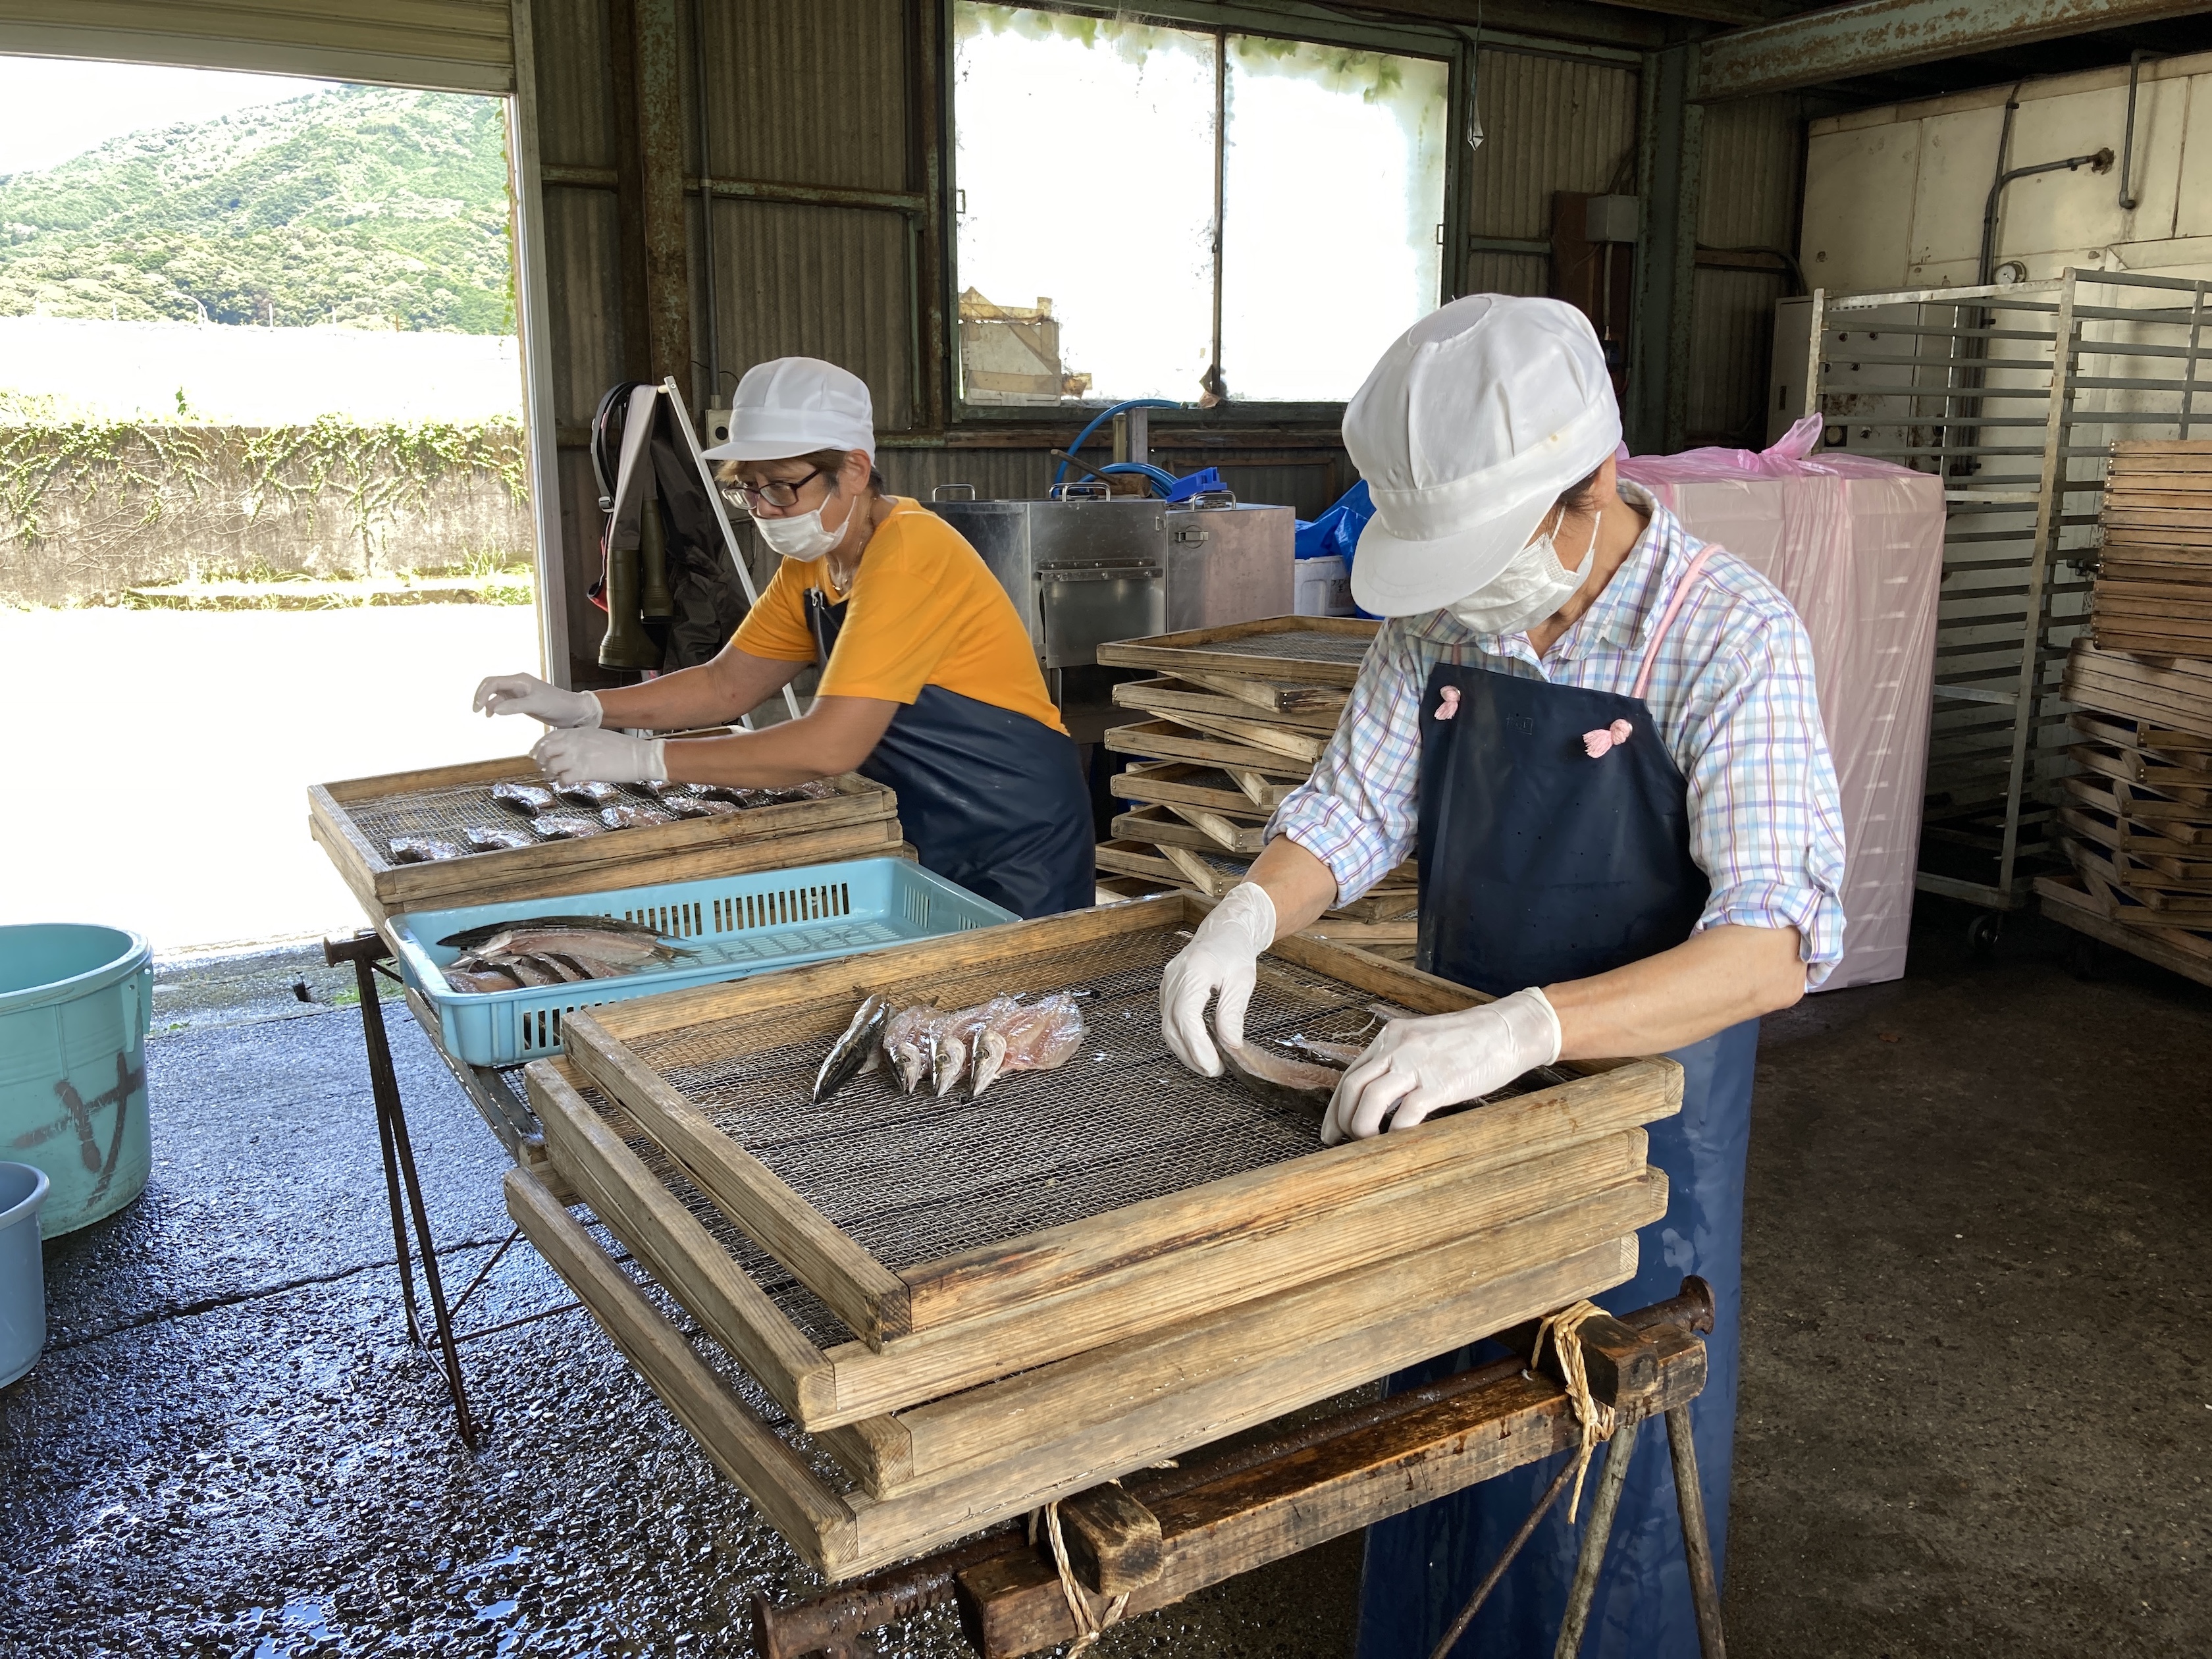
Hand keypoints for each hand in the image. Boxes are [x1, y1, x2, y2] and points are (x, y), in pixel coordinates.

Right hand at [474, 672, 601, 728]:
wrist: (573, 712)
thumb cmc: (558, 704)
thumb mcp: (537, 705)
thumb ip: (515, 706)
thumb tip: (494, 710)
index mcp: (520, 680)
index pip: (493, 682)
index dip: (482, 693)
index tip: (478, 707)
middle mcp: (517, 684)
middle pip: (491, 685)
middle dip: (481, 695)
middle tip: (476, 709)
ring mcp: (519, 692)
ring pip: (496, 694)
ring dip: (488, 702)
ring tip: (485, 714)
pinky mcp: (521, 701)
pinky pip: (503, 702)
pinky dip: (495, 707)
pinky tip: (492, 715)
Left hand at [532, 728, 665, 785]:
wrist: (639, 756)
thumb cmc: (623, 747)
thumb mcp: (598, 736)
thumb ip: (581, 740)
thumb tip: (569, 748)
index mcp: (577, 732)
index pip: (549, 737)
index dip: (539, 747)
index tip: (536, 755)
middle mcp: (574, 743)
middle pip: (545, 751)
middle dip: (540, 761)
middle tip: (543, 768)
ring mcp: (578, 757)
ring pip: (551, 767)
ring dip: (550, 774)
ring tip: (555, 778)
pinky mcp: (585, 772)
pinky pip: (564, 779)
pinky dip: (562, 783)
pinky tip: (567, 783)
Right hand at [1160, 883, 1276, 1076]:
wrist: (1223, 930)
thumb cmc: (1235, 951)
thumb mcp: (1242, 980)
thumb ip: (1233, 1012)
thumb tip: (1229, 1045)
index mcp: (1194, 971)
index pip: (1186, 1016)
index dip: (1197, 1046)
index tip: (1214, 1065)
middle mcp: (1173, 978)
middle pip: (1172, 1026)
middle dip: (1191, 1054)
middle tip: (1214, 1070)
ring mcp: (1166, 984)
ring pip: (1166, 1027)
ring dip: (1185, 1050)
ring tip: (1207, 1063)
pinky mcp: (1167, 990)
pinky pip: (1168, 1020)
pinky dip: (1181, 1038)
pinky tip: (1198, 1047)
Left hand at [1322, 987, 1561, 1144]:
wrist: (1508, 1030)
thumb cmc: (1470, 1040)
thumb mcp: (1424, 1041)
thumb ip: (1400, 1061)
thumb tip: (1381, 1097)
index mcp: (1391, 1038)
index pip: (1350, 1075)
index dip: (1335, 1107)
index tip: (1331, 1129)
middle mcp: (1397, 1048)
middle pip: (1351, 1088)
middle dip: (1341, 1121)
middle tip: (1341, 1143)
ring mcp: (1417, 1065)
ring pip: (1370, 1101)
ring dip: (1362, 1129)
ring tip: (1369, 1145)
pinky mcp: (1439, 1084)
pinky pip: (1406, 1114)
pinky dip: (1396, 1134)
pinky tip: (1398, 1145)